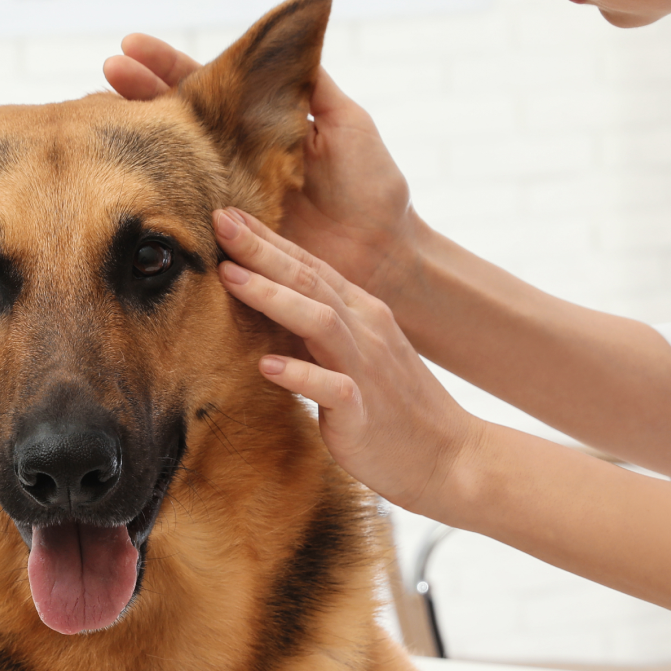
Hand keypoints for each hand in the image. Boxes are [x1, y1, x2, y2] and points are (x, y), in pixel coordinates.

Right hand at [106, 35, 418, 298]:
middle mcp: (229, 162)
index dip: (167, 65)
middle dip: (136, 93)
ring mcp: (222, 201)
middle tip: (107, 70)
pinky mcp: (226, 243)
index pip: (202, 88)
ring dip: (135, 140)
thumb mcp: (347, 123)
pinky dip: (152, 200)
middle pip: (173, 122)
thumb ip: (312, 84)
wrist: (387, 257)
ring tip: (101, 112)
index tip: (131, 44)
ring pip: (168, 166)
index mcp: (254, 129)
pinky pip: (183, 220)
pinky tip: (124, 179)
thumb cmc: (373, 189)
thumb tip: (298, 23)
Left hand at [214, 206, 478, 518]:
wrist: (449, 456)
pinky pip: (332, 389)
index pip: (310, 265)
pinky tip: (267, 366)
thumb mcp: (355, 354)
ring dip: (273, 297)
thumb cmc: (392, 407)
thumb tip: (265, 305)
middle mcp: (366, 331)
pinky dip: (300, 375)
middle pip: (310, 280)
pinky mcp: (363, 413)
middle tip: (220, 222)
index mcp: (362, 313)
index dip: (268, 239)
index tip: (226, 214)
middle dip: (263, 250)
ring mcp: (367, 370)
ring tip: (230, 277)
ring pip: (320, 321)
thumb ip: (317, 328)